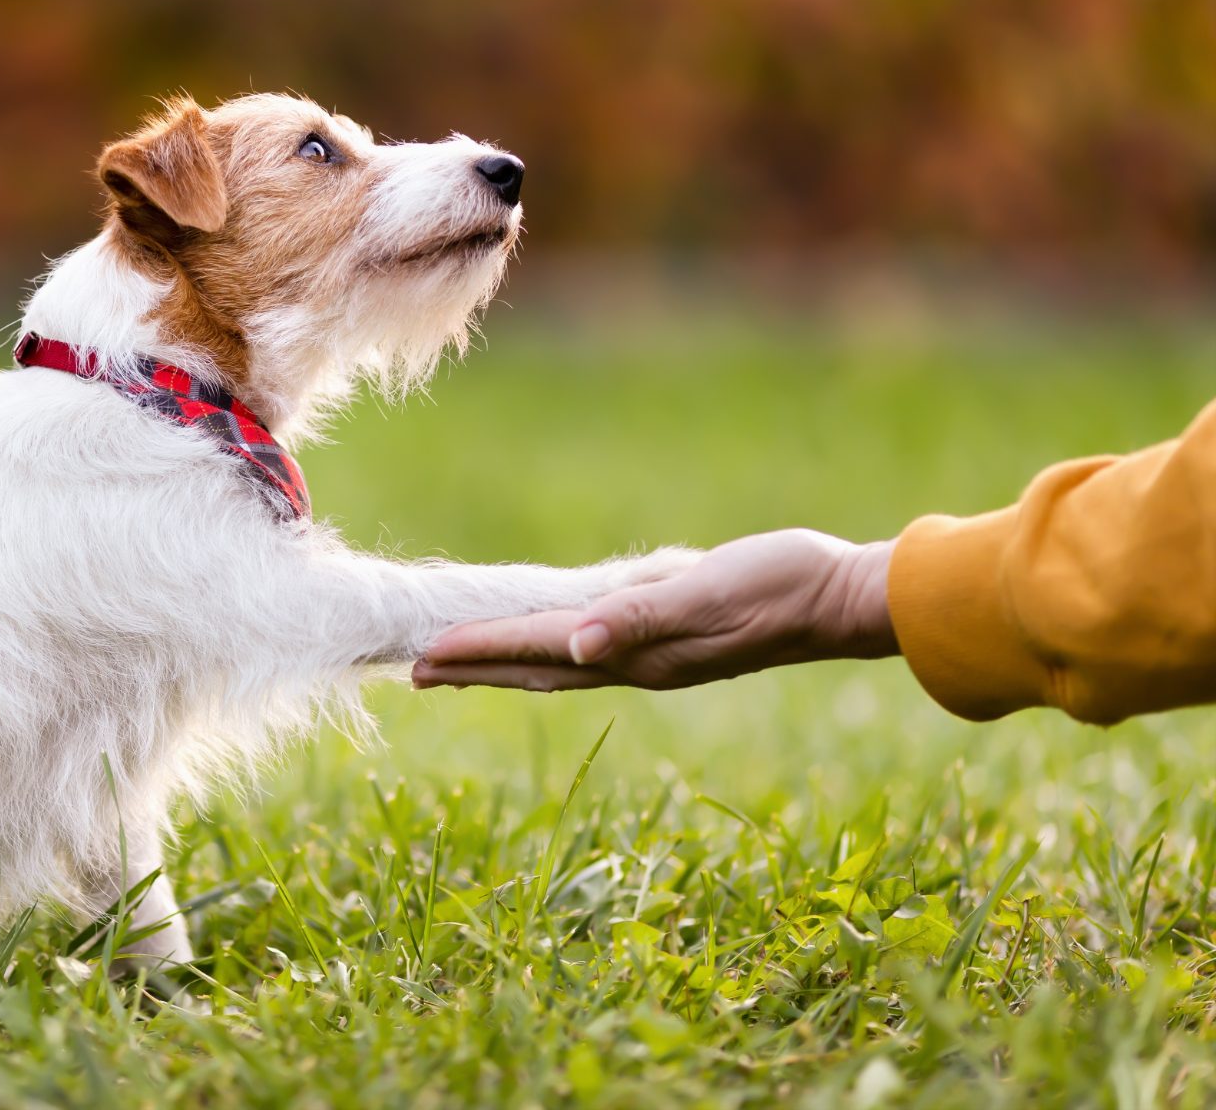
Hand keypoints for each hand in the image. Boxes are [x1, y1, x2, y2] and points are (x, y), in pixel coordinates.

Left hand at [411, 529, 898, 692]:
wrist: (844, 597)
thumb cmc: (779, 585)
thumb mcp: (704, 592)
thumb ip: (639, 617)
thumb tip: (577, 644)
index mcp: (635, 652)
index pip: (535, 650)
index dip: (476, 653)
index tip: (421, 656)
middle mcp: (635, 662)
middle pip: (534, 669)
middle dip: (474, 669)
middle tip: (414, 670)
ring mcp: (655, 655)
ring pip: (559, 662)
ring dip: (507, 662)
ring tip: (462, 661)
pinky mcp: (673, 638)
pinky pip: (592, 645)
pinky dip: (553, 645)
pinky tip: (549, 637)